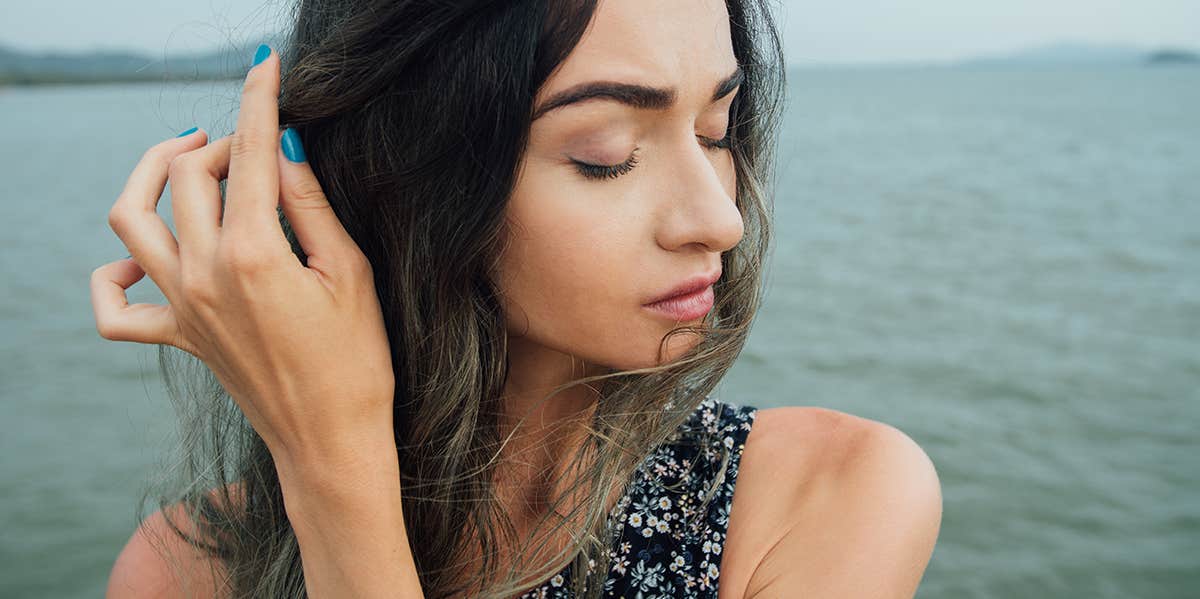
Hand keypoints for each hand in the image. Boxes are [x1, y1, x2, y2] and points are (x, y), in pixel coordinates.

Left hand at [90, 45, 394, 468]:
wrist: (331, 440)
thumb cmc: (358, 361)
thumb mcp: (351, 274)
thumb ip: (311, 205)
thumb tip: (285, 148)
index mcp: (254, 254)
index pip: (251, 154)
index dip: (259, 101)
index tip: (265, 67)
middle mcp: (204, 274)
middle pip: (187, 174)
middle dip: (221, 141)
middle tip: (257, 146)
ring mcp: (182, 306)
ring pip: (132, 219)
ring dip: (154, 175)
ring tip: (190, 160)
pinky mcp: (177, 335)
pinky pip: (114, 305)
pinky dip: (116, 273)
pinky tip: (146, 258)